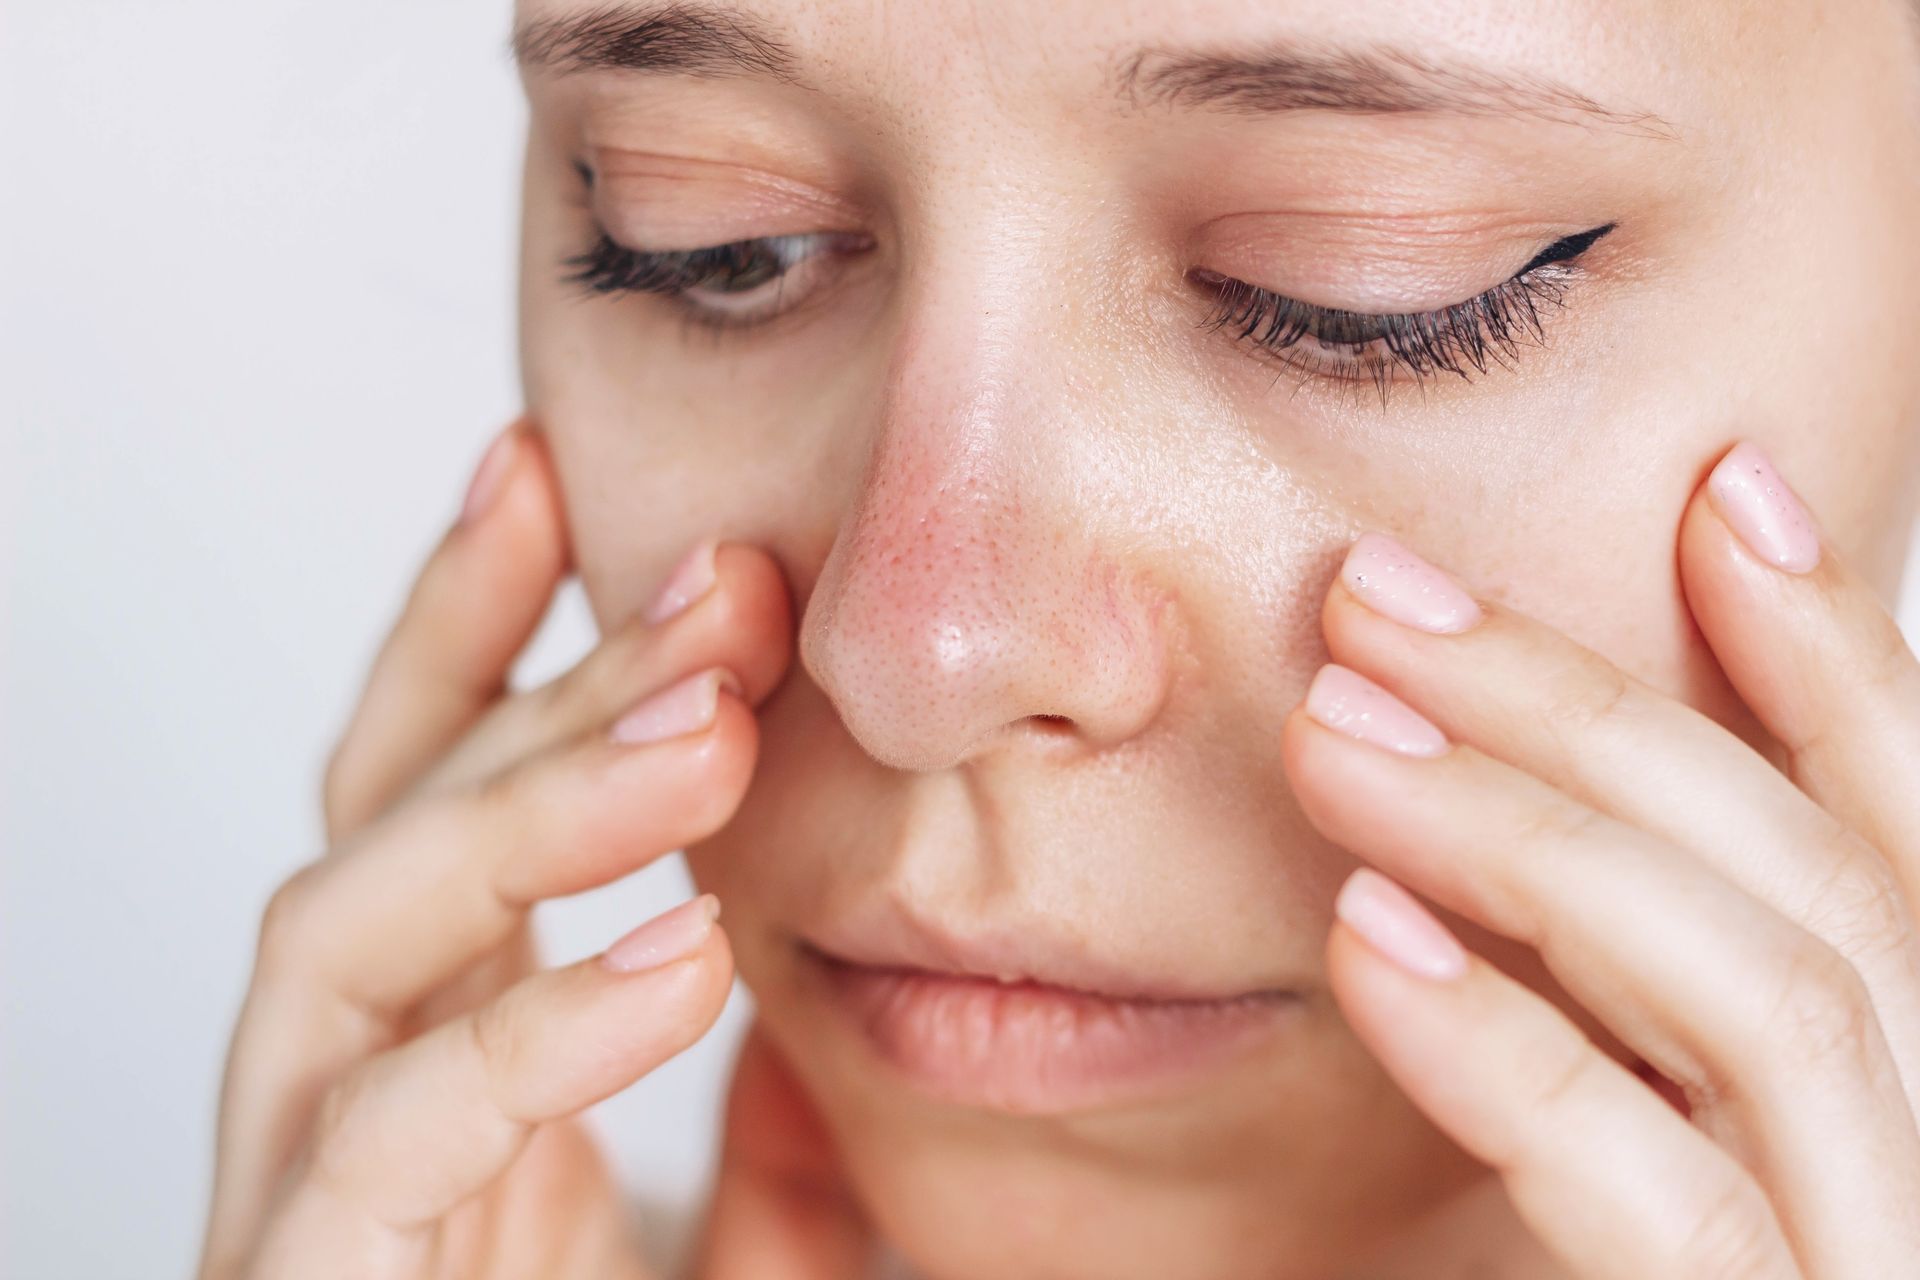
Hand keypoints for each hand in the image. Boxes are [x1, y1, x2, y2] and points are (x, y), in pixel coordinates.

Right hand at [196, 420, 868, 1279]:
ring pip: (344, 943)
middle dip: (537, 688)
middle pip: (385, 828)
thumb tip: (847, 978)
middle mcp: (346, 1102)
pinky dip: (524, 1043)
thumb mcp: (738, 1245)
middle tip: (713, 587)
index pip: (422, 796)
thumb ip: (780, 1124)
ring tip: (702, 733)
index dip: (467, 627)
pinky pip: (382, 1153)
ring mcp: (305, 1202)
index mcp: (437, 1059)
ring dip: (519, 814)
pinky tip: (679, 966)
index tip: (554, 476)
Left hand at [1284, 441, 1919, 1276]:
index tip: (1716, 494)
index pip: (1914, 841)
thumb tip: (1492, 839)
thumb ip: (1626, 1019)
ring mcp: (1874, 1271)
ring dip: (1534, 830)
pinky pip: (1655, 1201)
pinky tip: (1366, 939)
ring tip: (1336, 728)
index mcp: (1917, 1100)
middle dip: (1594, 711)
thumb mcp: (1635, 1171)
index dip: (1833, 660)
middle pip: (1810, 879)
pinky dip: (1512, 1048)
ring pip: (1762, 996)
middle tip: (1378, 604)